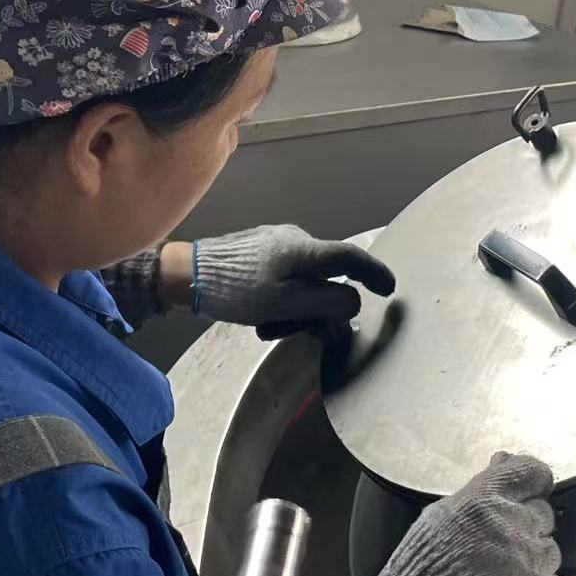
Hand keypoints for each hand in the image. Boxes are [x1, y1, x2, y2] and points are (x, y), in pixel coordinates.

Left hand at [163, 227, 394, 336]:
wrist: (186, 274)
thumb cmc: (235, 289)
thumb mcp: (284, 304)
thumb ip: (325, 303)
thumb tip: (354, 302)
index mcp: (305, 250)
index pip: (351, 257)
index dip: (374, 273)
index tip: (389, 290)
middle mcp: (295, 241)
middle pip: (326, 278)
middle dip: (319, 309)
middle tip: (306, 333)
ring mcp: (276, 246)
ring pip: (304, 283)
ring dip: (296, 311)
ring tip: (269, 330)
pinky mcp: (259, 253)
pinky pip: (285, 280)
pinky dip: (282, 302)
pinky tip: (260, 320)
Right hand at [369, 453, 564, 575]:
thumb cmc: (420, 567)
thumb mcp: (441, 514)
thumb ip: (479, 489)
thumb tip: (503, 459)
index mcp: (486, 499)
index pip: (533, 472)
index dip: (533, 483)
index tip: (527, 494)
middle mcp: (513, 524)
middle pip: (544, 514)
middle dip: (526, 527)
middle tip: (499, 546)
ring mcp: (528, 562)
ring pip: (550, 551)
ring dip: (531, 562)